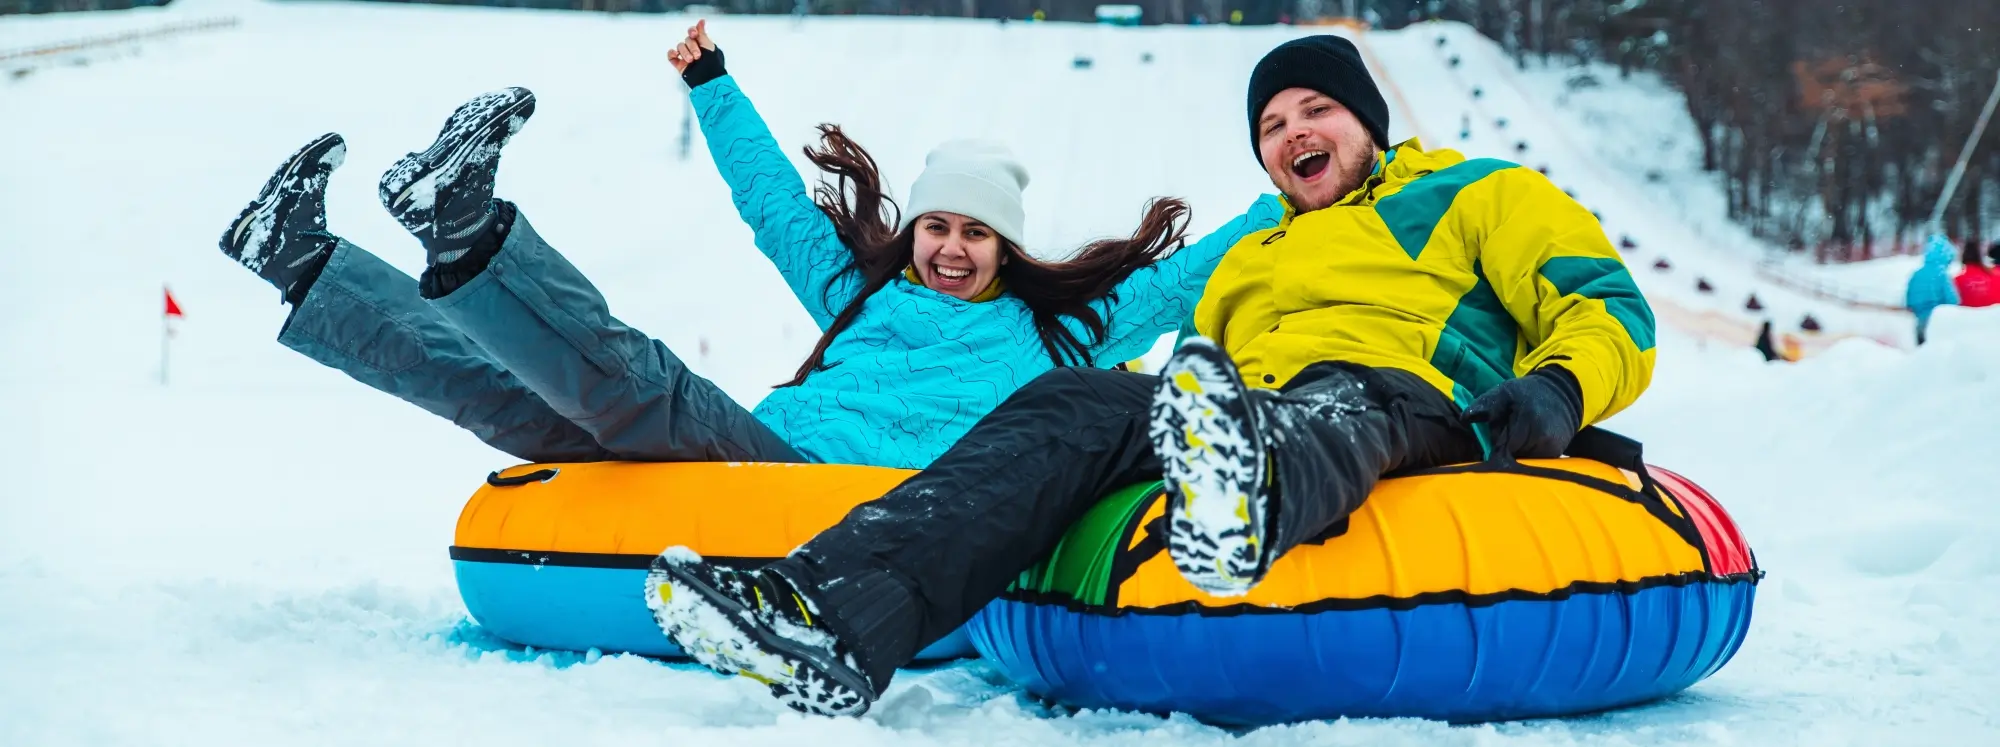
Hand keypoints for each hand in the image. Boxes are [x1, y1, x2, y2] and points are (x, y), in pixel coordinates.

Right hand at [667, 19, 716, 72]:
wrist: (708, 79)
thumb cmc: (712, 63)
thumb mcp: (709, 46)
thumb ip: (702, 34)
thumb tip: (701, 21)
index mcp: (701, 43)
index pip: (693, 32)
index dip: (692, 31)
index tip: (695, 34)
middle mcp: (693, 48)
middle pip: (687, 40)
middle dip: (692, 47)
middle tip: (698, 56)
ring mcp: (686, 56)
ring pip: (680, 47)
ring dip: (685, 52)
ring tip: (691, 60)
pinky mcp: (679, 64)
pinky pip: (671, 55)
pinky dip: (671, 54)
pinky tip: (676, 56)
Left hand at [1463, 366, 1583, 459]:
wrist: (1562, 394)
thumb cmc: (1527, 393)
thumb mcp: (1504, 392)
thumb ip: (1484, 404)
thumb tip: (1466, 418)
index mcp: (1528, 422)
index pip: (1502, 448)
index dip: (1494, 445)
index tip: (1492, 438)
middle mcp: (1543, 440)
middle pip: (1512, 458)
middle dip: (1504, 450)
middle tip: (1507, 433)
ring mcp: (1552, 449)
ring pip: (1522, 462)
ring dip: (1515, 454)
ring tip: (1518, 437)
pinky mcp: (1557, 454)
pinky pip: (1533, 462)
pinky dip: (1526, 456)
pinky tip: (1527, 443)